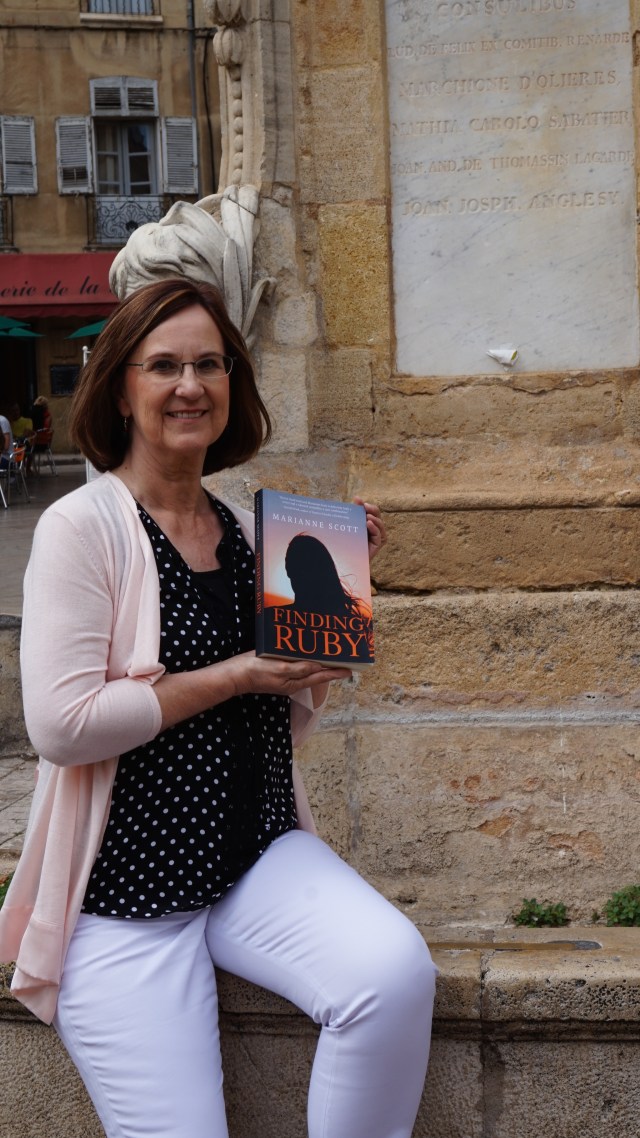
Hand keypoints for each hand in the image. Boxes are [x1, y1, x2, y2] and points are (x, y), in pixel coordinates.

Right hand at [227, 651, 351, 697]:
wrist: (235, 675)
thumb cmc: (256, 672)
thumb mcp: (280, 669)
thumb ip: (299, 668)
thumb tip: (318, 667)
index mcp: (295, 682)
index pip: (320, 676)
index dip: (335, 673)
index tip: (350, 670)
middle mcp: (292, 681)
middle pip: (316, 674)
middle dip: (330, 668)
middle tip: (344, 661)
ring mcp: (284, 676)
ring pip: (307, 669)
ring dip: (319, 663)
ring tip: (331, 656)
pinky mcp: (277, 669)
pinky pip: (296, 665)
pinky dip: (305, 659)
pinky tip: (307, 653)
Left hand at [353, 497, 386, 560]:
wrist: (347, 558)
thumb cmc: (349, 541)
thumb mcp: (351, 525)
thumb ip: (355, 512)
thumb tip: (357, 497)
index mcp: (369, 522)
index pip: (371, 511)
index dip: (367, 505)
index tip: (358, 501)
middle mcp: (375, 528)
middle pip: (377, 515)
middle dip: (372, 509)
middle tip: (365, 506)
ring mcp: (377, 536)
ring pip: (379, 524)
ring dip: (374, 519)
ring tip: (367, 516)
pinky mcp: (378, 544)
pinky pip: (379, 535)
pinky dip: (374, 528)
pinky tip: (369, 524)